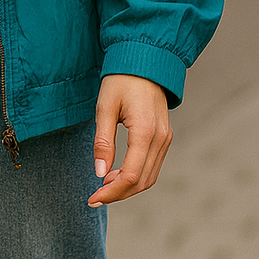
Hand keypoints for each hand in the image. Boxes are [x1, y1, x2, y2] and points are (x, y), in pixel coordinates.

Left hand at [88, 73, 171, 206]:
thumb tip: (99, 174)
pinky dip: (136, 176)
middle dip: (118, 194)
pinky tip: (116, 173)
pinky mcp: (164, 136)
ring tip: (103, 185)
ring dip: (127, 187)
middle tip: (95, 197)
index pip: (131, 176)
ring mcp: (166, 138)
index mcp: (145, 131)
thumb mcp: (105, 108)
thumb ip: (103, 142)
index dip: (112, 192)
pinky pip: (152, 165)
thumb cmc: (121, 80)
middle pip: (142, 181)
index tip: (92, 198)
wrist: (144, 60)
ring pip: (149, 177)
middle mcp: (161, 138)